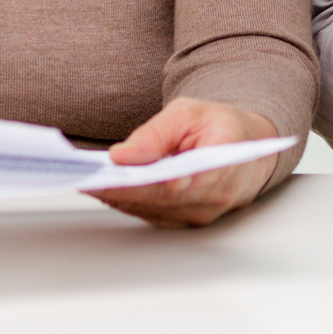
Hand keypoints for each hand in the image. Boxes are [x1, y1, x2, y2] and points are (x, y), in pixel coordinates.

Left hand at [89, 98, 281, 227]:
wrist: (249, 149)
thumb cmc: (223, 127)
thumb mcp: (191, 112)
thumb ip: (157, 133)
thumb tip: (122, 156)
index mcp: (221, 168)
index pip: (175, 184)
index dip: (138, 184)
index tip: (106, 179)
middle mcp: (211, 200)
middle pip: (156, 201)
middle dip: (117, 191)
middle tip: (83, 179)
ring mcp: (198, 216)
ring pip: (150, 210)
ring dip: (117, 197)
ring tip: (86, 180)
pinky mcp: (185, 221)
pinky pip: (151, 212)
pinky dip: (127, 200)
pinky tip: (105, 187)